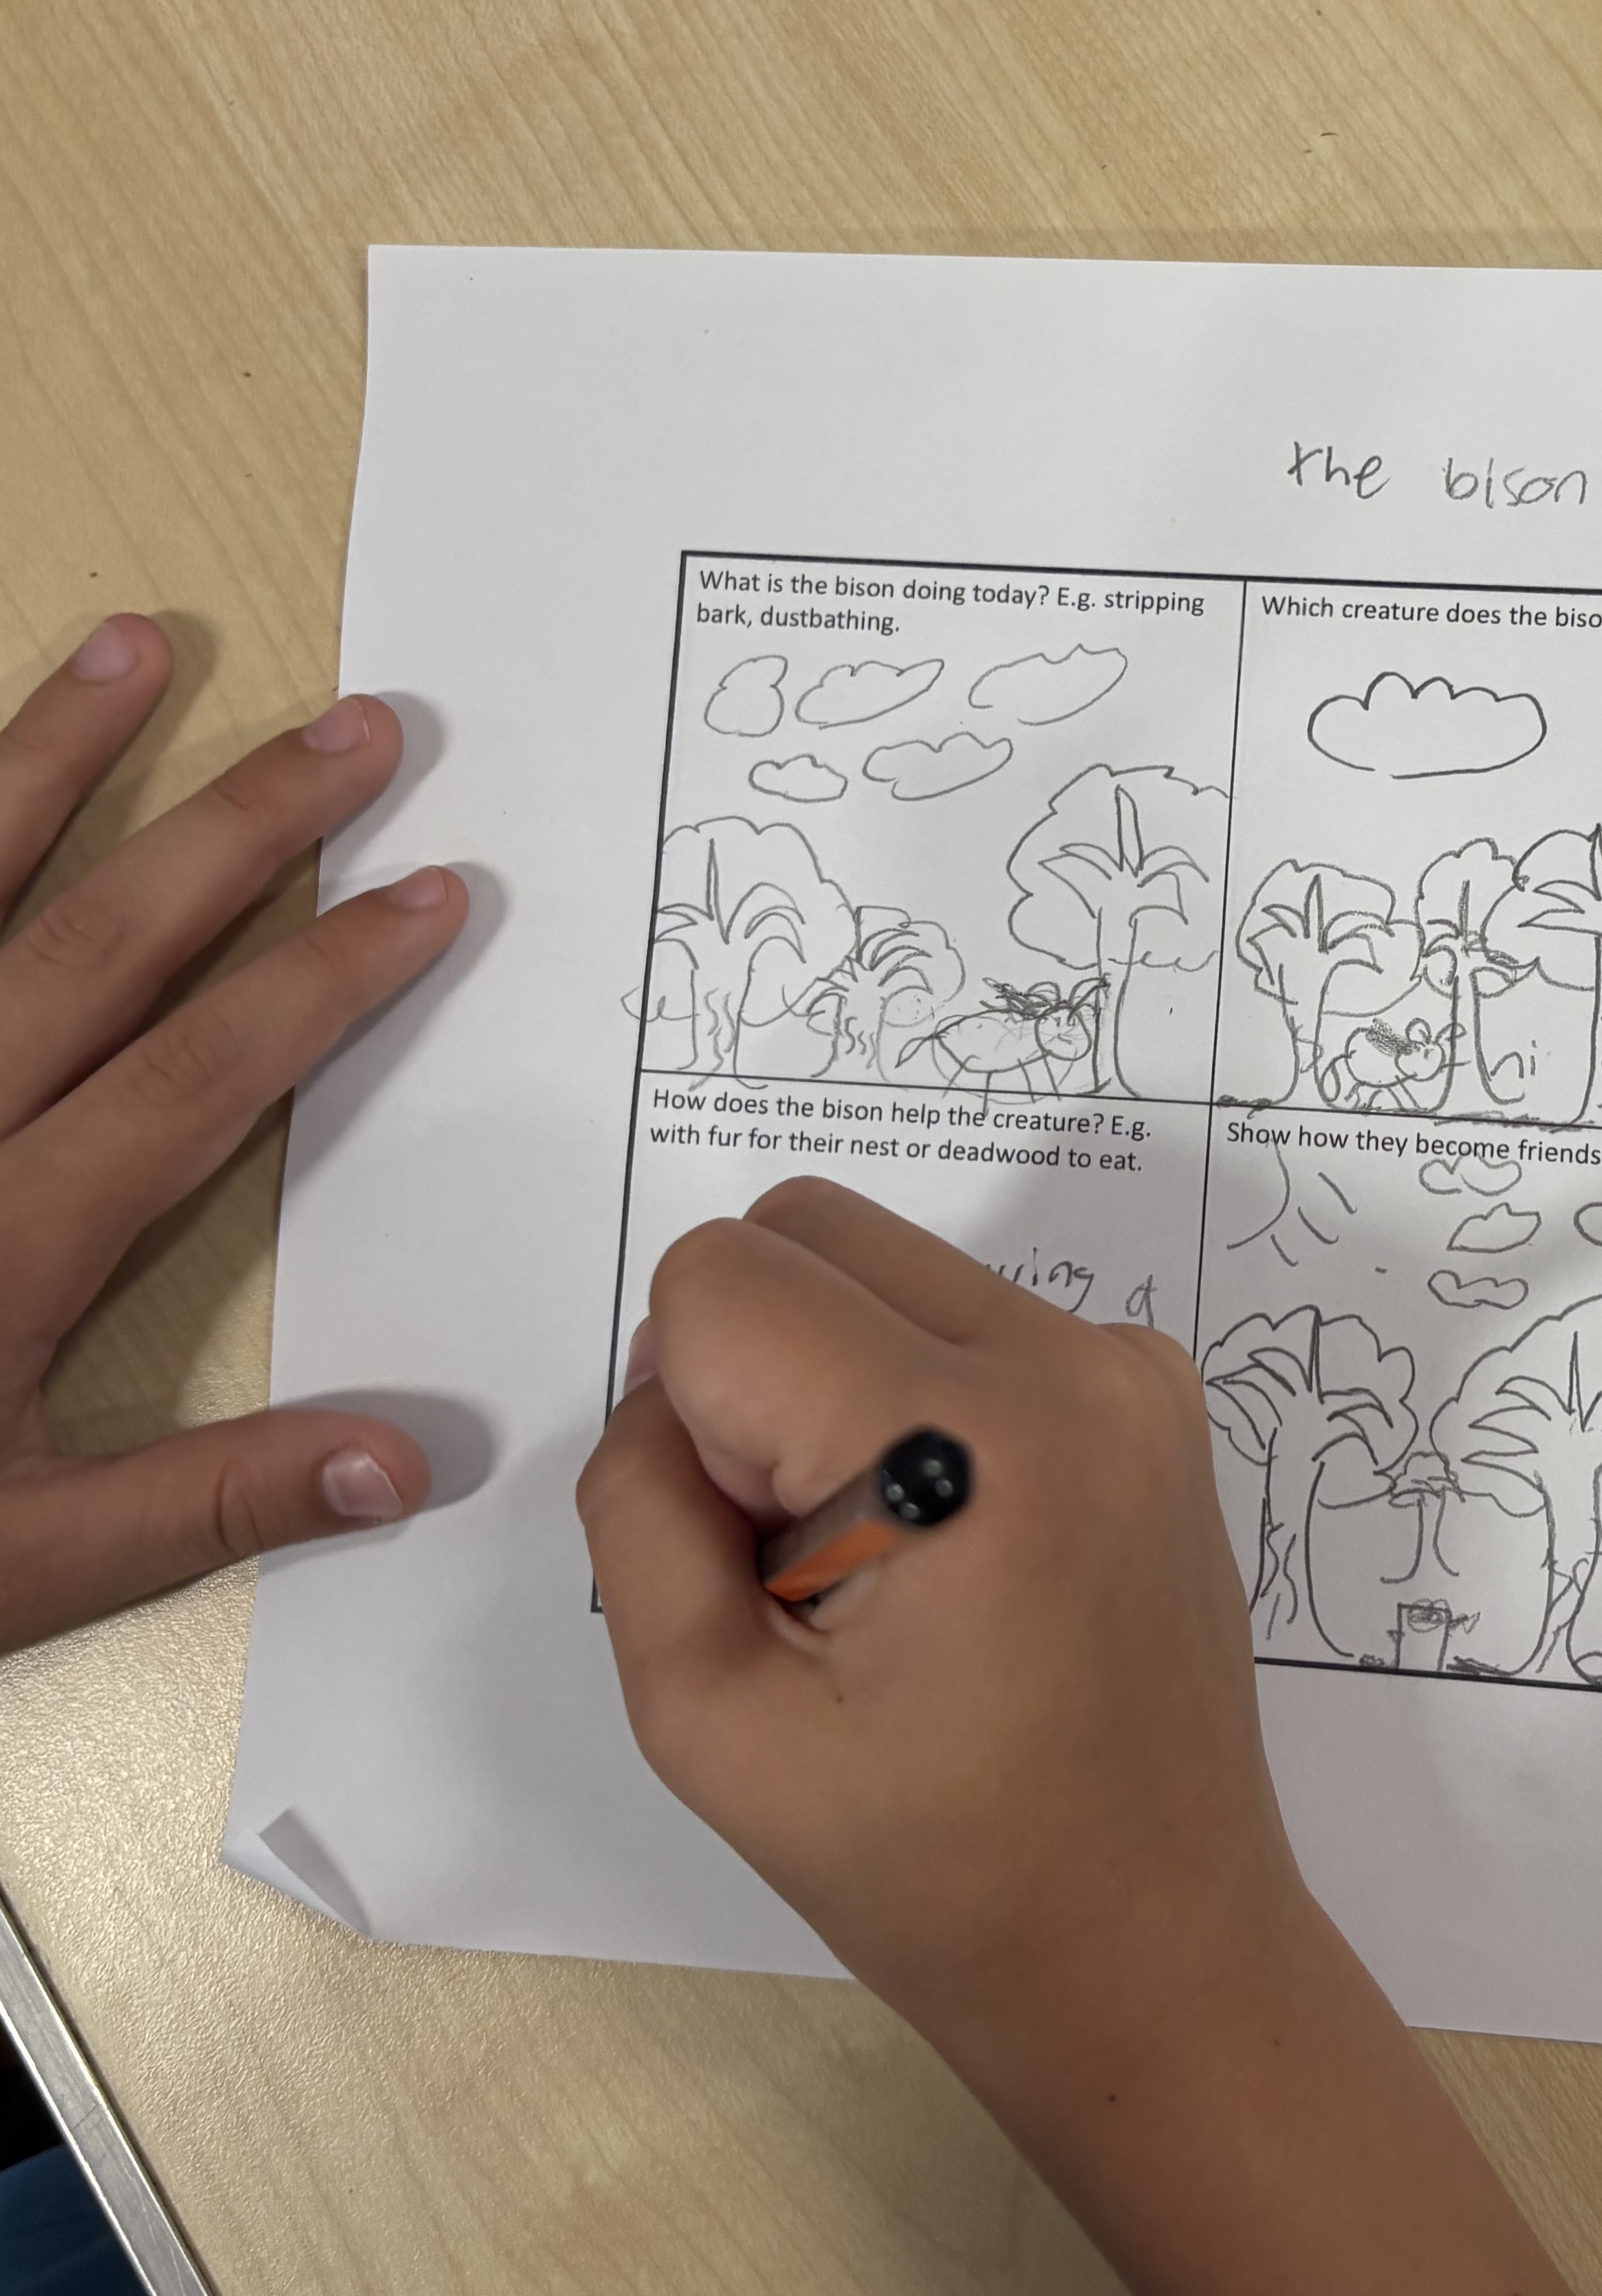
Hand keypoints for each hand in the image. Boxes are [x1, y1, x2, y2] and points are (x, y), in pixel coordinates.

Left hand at [0, 616, 466, 1651]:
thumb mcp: (14, 1563)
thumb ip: (204, 1502)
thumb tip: (404, 1461)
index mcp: (6, 1243)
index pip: (207, 1071)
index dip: (330, 976)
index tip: (424, 892)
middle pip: (104, 939)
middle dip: (243, 825)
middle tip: (354, 731)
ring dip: (49, 753)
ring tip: (134, 642)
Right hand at [579, 1177, 1570, 2295]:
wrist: (1151, 1942)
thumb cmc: (933, 1869)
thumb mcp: (703, 1716)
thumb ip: (642, 1510)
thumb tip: (670, 1388)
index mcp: (965, 1442)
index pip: (722, 1282)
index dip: (689, 1419)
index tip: (762, 1559)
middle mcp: (1071, 1365)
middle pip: (808, 1233)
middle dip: (755, 1373)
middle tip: (809, 1559)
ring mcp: (1133, 1371)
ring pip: (889, 1270)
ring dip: (837, 1385)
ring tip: (891, 1567)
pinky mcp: (1155, 1397)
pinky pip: (974, 1321)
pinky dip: (921, 1402)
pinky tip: (960, 1554)